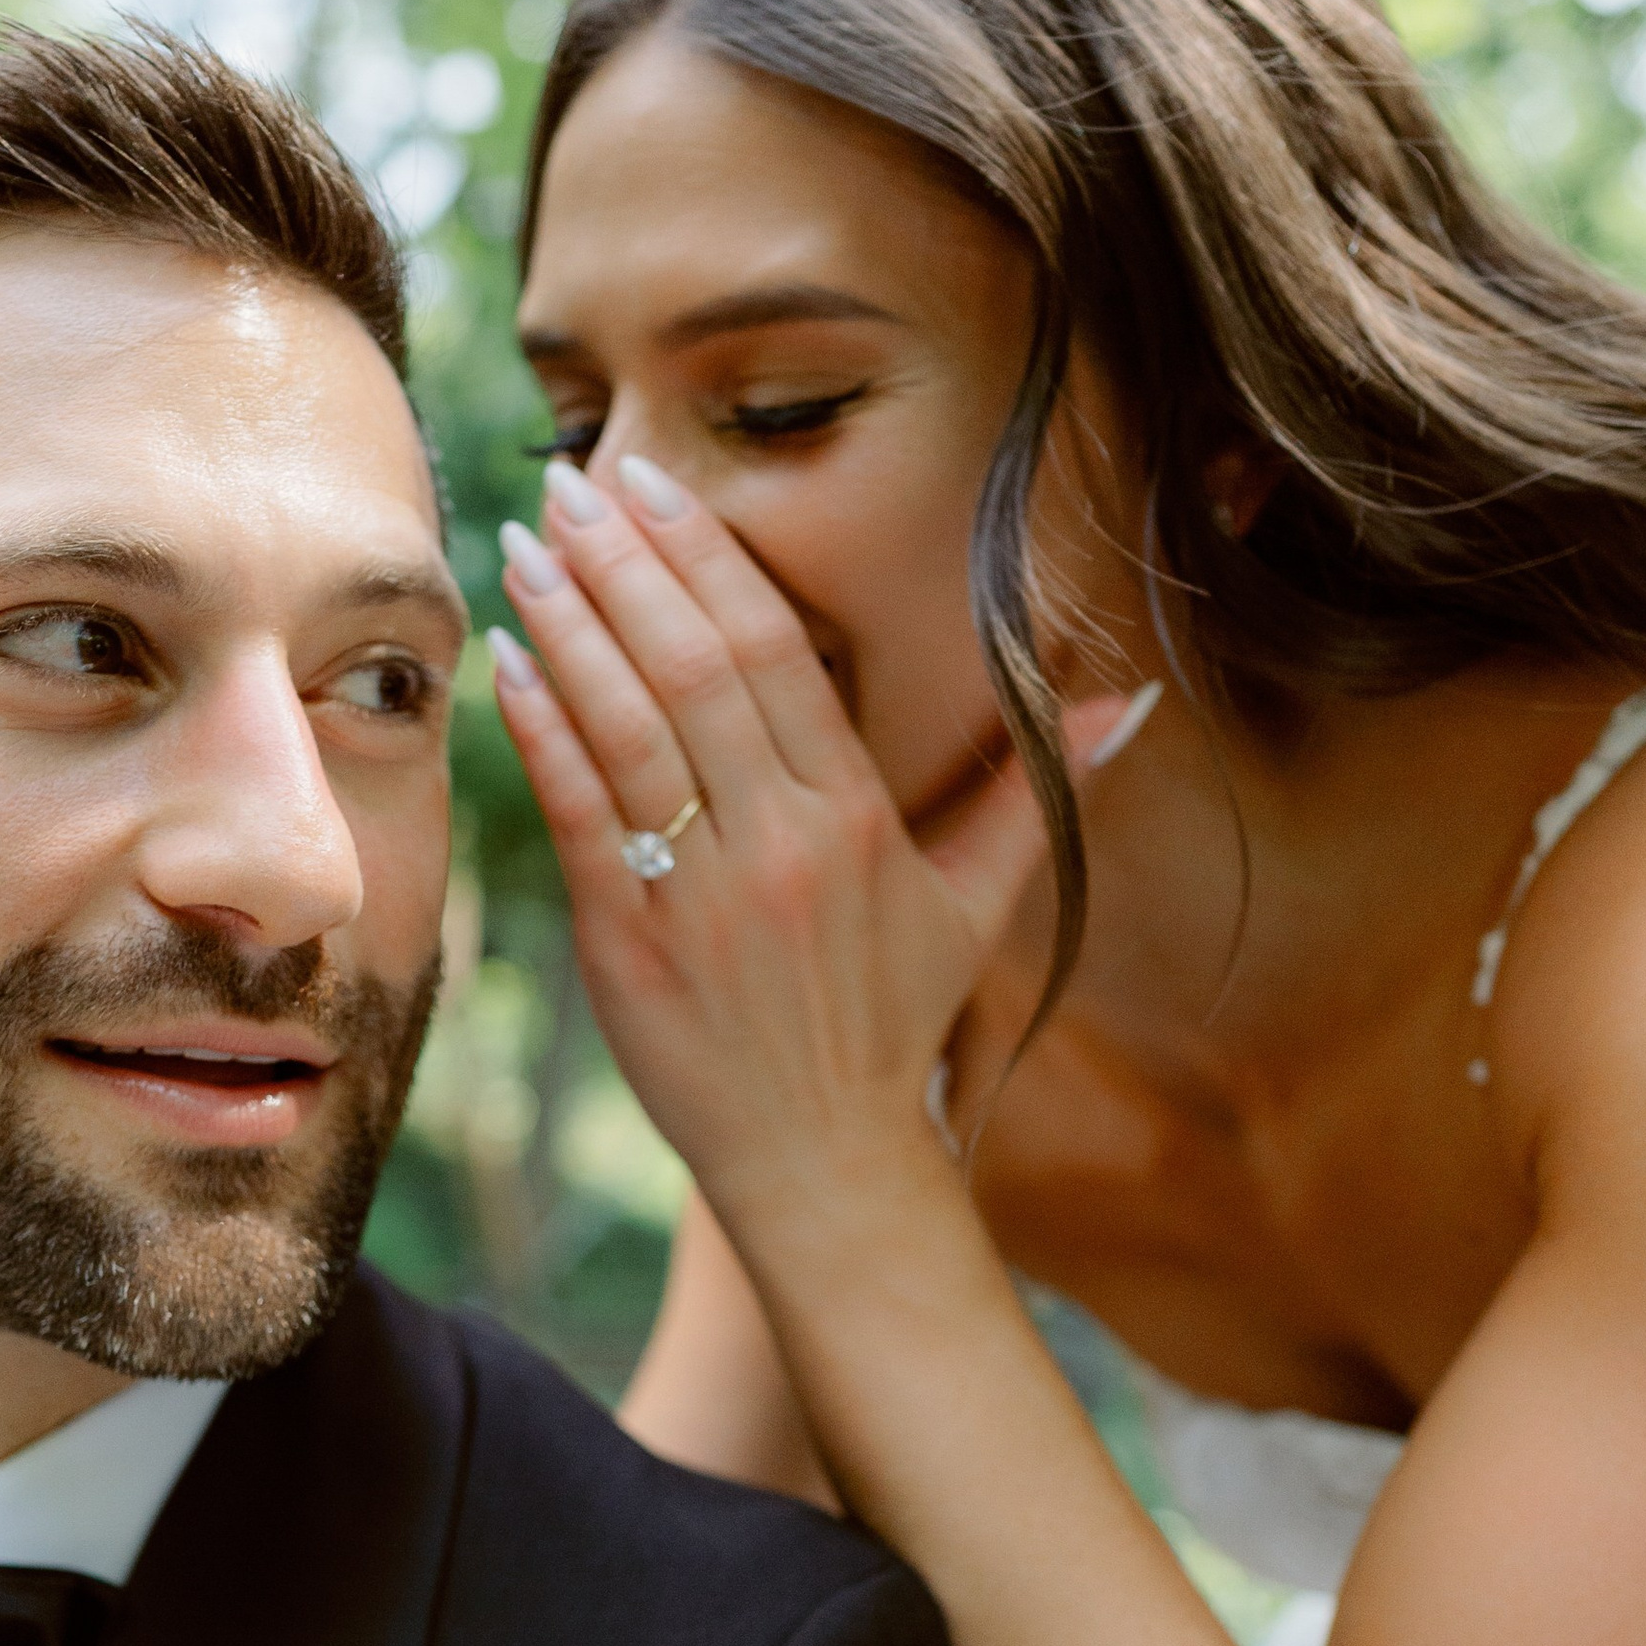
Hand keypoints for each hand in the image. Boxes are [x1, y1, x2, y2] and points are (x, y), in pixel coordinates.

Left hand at [490, 456, 1115, 1241]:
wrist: (822, 1159)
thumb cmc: (891, 1023)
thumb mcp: (979, 906)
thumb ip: (1037, 791)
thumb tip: (1133, 700)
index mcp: (857, 817)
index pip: (776, 652)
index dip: (709, 558)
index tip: (655, 487)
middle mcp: (780, 844)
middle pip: (694, 668)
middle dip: (625, 565)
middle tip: (574, 486)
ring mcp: (701, 894)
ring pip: (627, 728)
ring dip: (569, 626)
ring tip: (528, 546)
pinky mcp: (630, 944)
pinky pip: (581, 814)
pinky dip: (541, 732)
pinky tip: (511, 663)